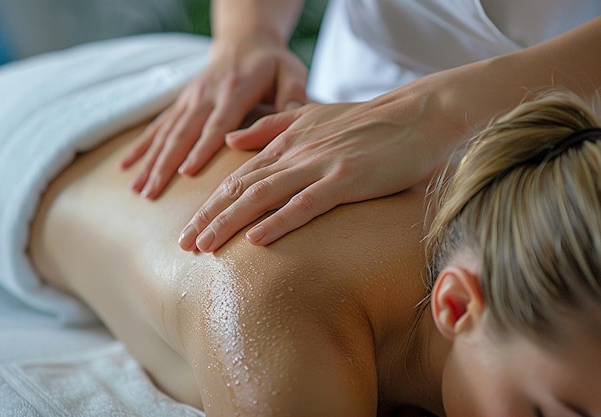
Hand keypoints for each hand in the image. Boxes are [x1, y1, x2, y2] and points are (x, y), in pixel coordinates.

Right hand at [120, 36, 307, 198]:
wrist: (245, 40)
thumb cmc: (272, 62)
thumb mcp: (290, 71)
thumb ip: (293, 94)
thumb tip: (295, 118)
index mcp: (234, 91)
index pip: (216, 125)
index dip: (201, 149)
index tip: (185, 173)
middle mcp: (206, 95)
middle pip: (183, 133)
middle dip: (165, 164)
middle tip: (151, 193)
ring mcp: (190, 98)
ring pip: (166, 132)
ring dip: (150, 161)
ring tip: (137, 189)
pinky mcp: (182, 102)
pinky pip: (158, 125)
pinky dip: (142, 146)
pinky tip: (127, 166)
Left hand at [179, 94, 446, 252]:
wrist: (418, 115)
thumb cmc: (370, 122)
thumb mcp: (313, 116)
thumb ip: (270, 128)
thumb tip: (232, 140)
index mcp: (288, 142)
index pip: (241, 177)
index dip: (212, 203)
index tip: (190, 226)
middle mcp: (296, 153)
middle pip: (241, 188)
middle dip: (208, 217)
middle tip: (183, 245)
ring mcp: (320, 165)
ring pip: (263, 196)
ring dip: (229, 222)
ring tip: (203, 247)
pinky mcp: (346, 179)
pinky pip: (305, 204)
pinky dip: (278, 221)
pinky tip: (255, 240)